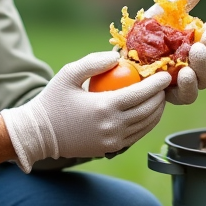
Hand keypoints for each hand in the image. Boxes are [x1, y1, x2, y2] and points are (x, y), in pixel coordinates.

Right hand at [0, 51, 169, 171]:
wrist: (39, 134)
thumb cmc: (52, 100)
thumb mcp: (68, 74)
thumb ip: (93, 62)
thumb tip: (117, 56)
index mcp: (105, 106)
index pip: (141, 93)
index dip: (157, 84)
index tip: (165, 75)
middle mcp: (113, 126)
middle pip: (148, 110)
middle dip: (161, 97)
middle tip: (163, 86)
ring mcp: (113, 140)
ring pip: (146, 125)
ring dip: (157, 111)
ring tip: (158, 98)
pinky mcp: (111, 149)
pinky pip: (136, 135)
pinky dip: (146, 124)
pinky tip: (146, 114)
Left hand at [144, 0, 205, 104]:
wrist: (115, 59)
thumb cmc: (140, 37)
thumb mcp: (158, 16)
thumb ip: (178, 4)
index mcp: (199, 45)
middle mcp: (197, 66)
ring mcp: (186, 83)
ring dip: (205, 64)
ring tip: (197, 49)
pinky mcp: (172, 96)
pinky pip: (187, 96)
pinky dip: (189, 85)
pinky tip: (185, 74)